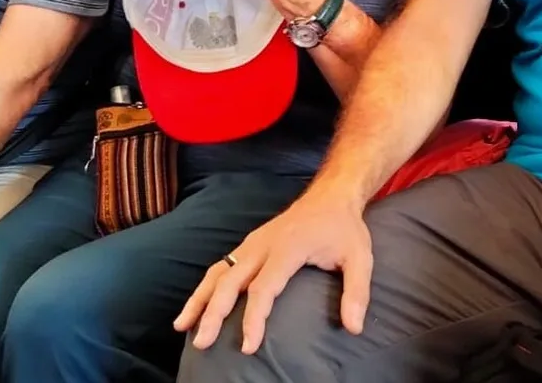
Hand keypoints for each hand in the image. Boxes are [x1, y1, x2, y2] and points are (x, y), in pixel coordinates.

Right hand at [174, 192, 371, 353]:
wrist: (331, 195)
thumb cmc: (344, 229)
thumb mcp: (360, 257)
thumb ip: (357, 292)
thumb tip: (354, 328)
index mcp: (288, 247)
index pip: (263, 287)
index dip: (253, 318)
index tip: (248, 346)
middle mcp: (263, 245)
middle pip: (230, 281)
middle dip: (213, 313)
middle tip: (201, 343)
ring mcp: (251, 243)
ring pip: (218, 272)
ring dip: (199, 300)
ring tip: (182, 327)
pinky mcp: (248, 245)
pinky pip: (220, 266)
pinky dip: (204, 287)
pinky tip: (194, 306)